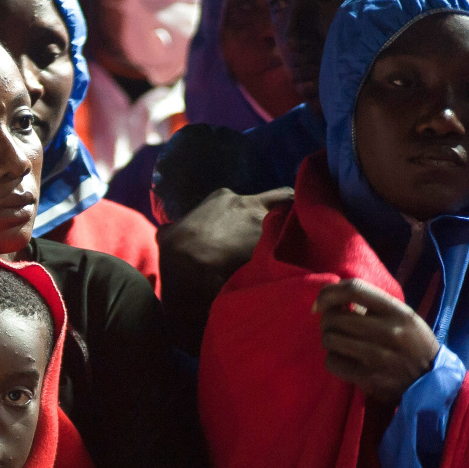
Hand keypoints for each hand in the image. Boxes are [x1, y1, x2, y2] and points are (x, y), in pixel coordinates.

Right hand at [158, 187, 293, 353]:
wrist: (191, 270)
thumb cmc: (177, 250)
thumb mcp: (168, 234)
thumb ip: (173, 228)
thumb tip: (167, 231)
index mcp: (223, 197)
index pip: (250, 198)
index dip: (255, 211)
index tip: (255, 225)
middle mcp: (248, 203)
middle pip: (283, 197)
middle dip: (288, 208)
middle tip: (290, 225)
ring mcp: (265, 222)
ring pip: (295, 216)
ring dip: (297, 228)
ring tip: (300, 243)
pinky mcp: (275, 243)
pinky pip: (296, 240)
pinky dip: (299, 248)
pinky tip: (299, 258)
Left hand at [314, 278, 438, 403]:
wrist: (432, 383)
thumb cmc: (412, 343)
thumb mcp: (402, 317)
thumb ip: (371, 305)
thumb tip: (331, 300)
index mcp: (398, 312)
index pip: (354, 289)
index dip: (329, 292)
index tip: (320, 302)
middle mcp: (389, 332)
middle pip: (334, 317)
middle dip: (327, 321)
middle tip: (335, 327)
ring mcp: (378, 357)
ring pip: (329, 339)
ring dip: (330, 341)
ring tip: (342, 344)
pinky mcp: (369, 378)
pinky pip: (332, 362)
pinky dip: (333, 361)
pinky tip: (345, 361)